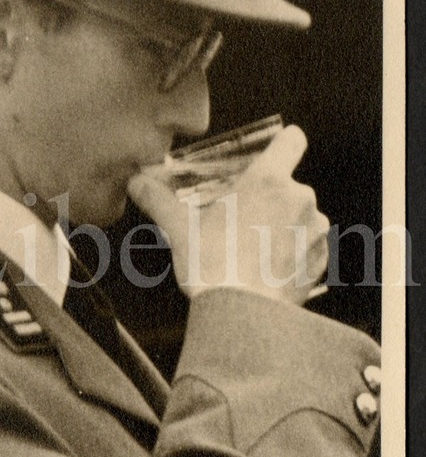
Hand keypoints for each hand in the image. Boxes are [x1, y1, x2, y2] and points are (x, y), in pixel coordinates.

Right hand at [128, 126, 329, 305]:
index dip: (282, 145)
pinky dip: (294, 253)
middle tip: (241, 221)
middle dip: (268, 200)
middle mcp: (300, 199)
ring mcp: (315, 231)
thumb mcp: (179, 229)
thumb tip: (136, 182)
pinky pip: (310, 246)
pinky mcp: (320, 260)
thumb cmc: (213, 267)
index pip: (292, 140)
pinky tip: (268, 268)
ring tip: (253, 250)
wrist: (242, 316)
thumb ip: (158, 199)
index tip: (269, 157)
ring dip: (284, 226)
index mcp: (268, 181)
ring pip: (301, 217)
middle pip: (289, 186)